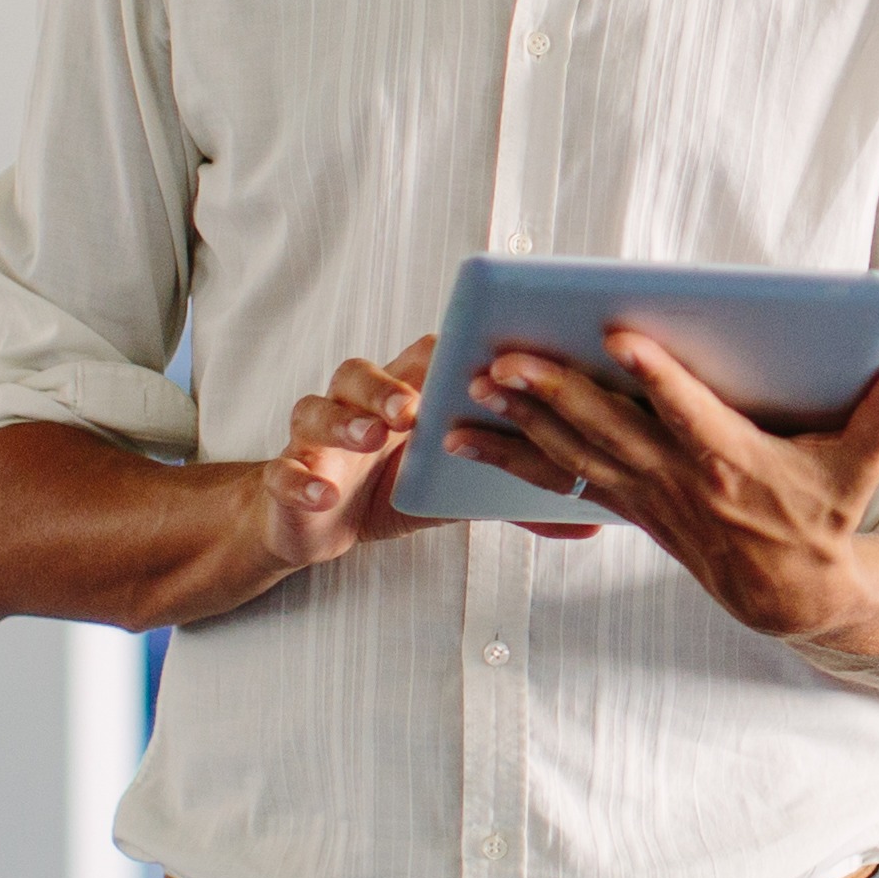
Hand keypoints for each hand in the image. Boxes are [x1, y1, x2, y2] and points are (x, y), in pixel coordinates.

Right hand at [228, 337, 581, 582]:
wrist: (310, 523)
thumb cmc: (386, 488)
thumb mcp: (454, 493)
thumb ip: (514, 499)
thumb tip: (594, 522)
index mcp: (402, 398)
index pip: (423, 358)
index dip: (447, 354)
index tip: (480, 358)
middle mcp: (355, 406)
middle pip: (362, 373)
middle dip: (389, 384)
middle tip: (416, 404)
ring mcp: (315, 438)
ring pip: (316, 409)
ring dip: (345, 418)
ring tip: (372, 434)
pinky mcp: (285, 476)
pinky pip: (284, 470)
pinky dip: (300, 476)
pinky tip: (320, 489)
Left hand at [450, 332, 878, 638]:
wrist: (796, 595)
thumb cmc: (829, 517)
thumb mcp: (864, 466)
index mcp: (733, 461)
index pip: (688, 412)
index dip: (655, 376)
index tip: (618, 337)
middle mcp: (681, 481)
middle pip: (608, 430)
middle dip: (553, 393)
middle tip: (503, 357)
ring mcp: (648, 499)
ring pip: (573, 454)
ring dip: (518, 422)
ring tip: (471, 385)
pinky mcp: (630, 509)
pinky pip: (561, 482)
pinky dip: (513, 459)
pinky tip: (468, 437)